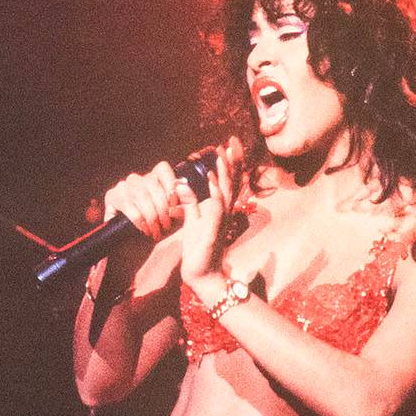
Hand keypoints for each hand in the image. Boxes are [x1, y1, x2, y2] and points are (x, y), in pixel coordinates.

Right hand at [101, 160, 191, 251]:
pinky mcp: (111, 196)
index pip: (162, 169)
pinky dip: (138, 219)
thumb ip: (183, 205)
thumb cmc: (158, 233)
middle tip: (165, 225)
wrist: (137, 252)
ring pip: (141, 194)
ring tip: (155, 230)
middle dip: (162, 207)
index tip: (174, 203)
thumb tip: (181, 193)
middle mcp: (137, 180)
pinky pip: (127, 204)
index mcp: (153, 181)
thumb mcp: (176, 219)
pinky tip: (143, 229)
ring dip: (151, 215)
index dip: (170, 183)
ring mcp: (123, 186)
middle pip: (152, 182)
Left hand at [174, 137, 245, 283]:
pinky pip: (216, 208)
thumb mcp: (192, 221)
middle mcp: (224, 212)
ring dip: (225, 171)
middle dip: (232, 161)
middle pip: (231, 182)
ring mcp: (221, 221)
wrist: (202, 275)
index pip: (226, 181)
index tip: (226, 144)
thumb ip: (190, 203)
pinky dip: (215, 193)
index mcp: (219, 209)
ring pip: (226, 191)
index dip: (227, 163)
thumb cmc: (198, 249)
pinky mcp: (214, 230)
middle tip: (233, 140)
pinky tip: (213, 180)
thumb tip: (181, 185)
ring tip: (224, 153)